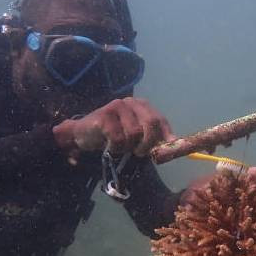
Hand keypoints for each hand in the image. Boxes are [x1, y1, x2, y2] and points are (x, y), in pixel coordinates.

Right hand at [52, 97, 174, 156]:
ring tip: (119, 146)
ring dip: (128, 147)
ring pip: (134, 134)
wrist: (83, 134)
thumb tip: (172, 145)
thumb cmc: (112, 135)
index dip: (165, 136)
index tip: (165, 151)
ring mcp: (117, 107)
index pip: (160, 120)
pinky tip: (109, 146)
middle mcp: (130, 102)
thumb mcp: (134, 137)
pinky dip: (115, 148)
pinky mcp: (105, 117)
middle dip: (148, 143)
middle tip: (140, 153)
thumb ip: (152, 138)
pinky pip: (119, 139)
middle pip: (151, 124)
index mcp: (141, 105)